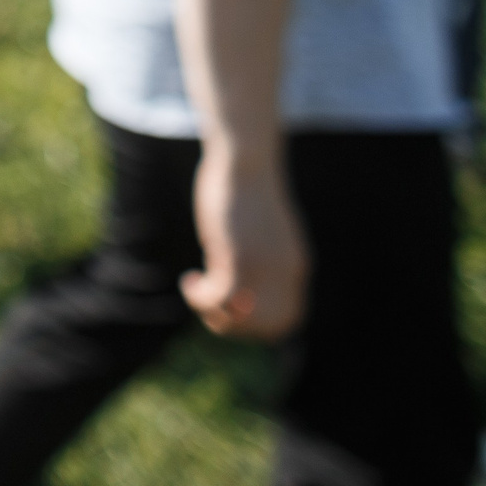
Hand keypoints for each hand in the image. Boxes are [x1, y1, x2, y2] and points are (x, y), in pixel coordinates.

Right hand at [180, 145, 306, 339]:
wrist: (246, 158)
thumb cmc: (247, 188)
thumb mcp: (262, 229)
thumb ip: (262, 254)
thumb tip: (239, 271)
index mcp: (295, 266)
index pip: (288, 319)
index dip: (258, 326)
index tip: (232, 306)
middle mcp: (287, 273)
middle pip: (270, 327)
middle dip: (235, 327)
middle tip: (210, 304)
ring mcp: (264, 265)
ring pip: (245, 319)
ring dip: (215, 316)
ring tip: (196, 290)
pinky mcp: (238, 254)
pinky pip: (222, 297)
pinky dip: (201, 299)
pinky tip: (190, 280)